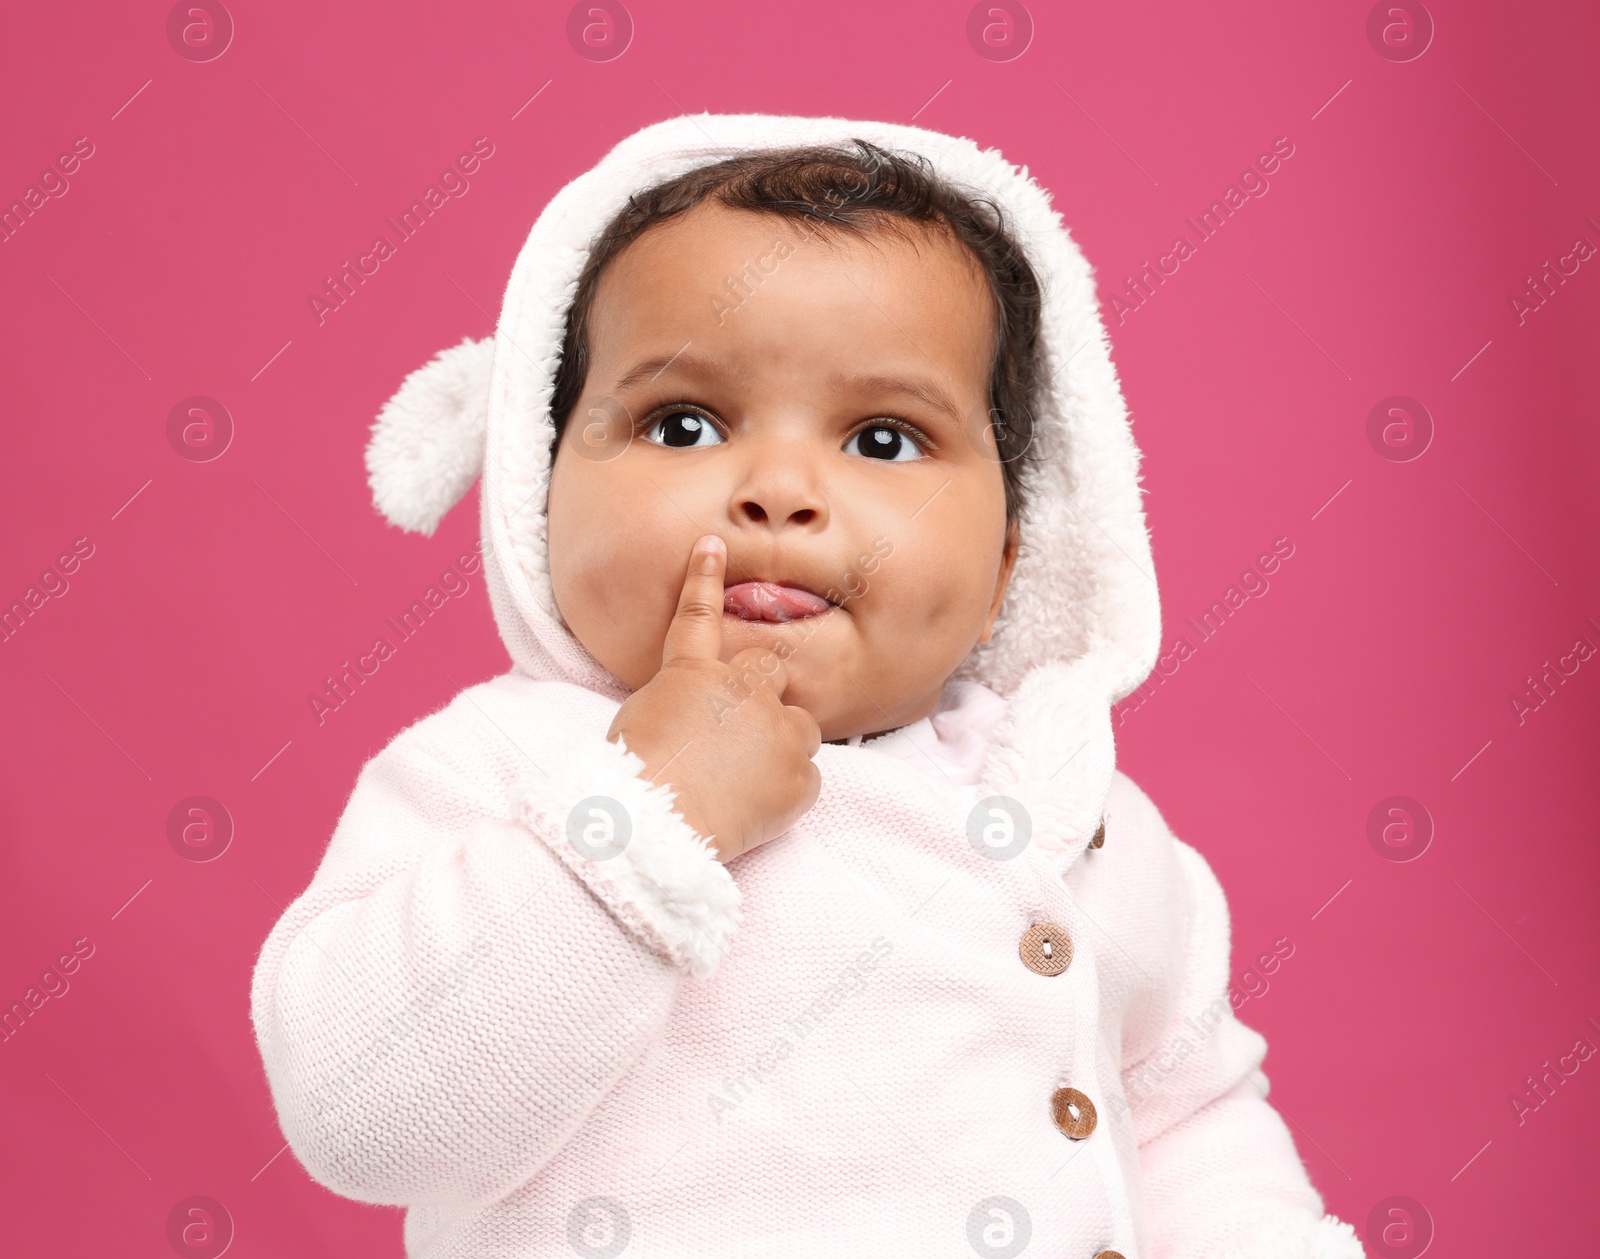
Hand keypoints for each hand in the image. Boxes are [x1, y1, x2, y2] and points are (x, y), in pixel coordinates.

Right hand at [606, 535, 822, 861]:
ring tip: (744, 781)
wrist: (654, 829)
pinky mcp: (800, 776)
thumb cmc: (631, 781)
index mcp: (692, 675)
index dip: (704, 578)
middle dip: (764, 692)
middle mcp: (742, 691)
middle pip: (772, 670)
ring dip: (781, 744)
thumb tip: (693, 714)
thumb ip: (677, 704)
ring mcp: (777, 730)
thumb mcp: (639, 723)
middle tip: (741, 730)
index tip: (713, 546)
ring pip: (800, 726)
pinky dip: (785, 791)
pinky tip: (752, 809)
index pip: (698, 616)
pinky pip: (805, 777)